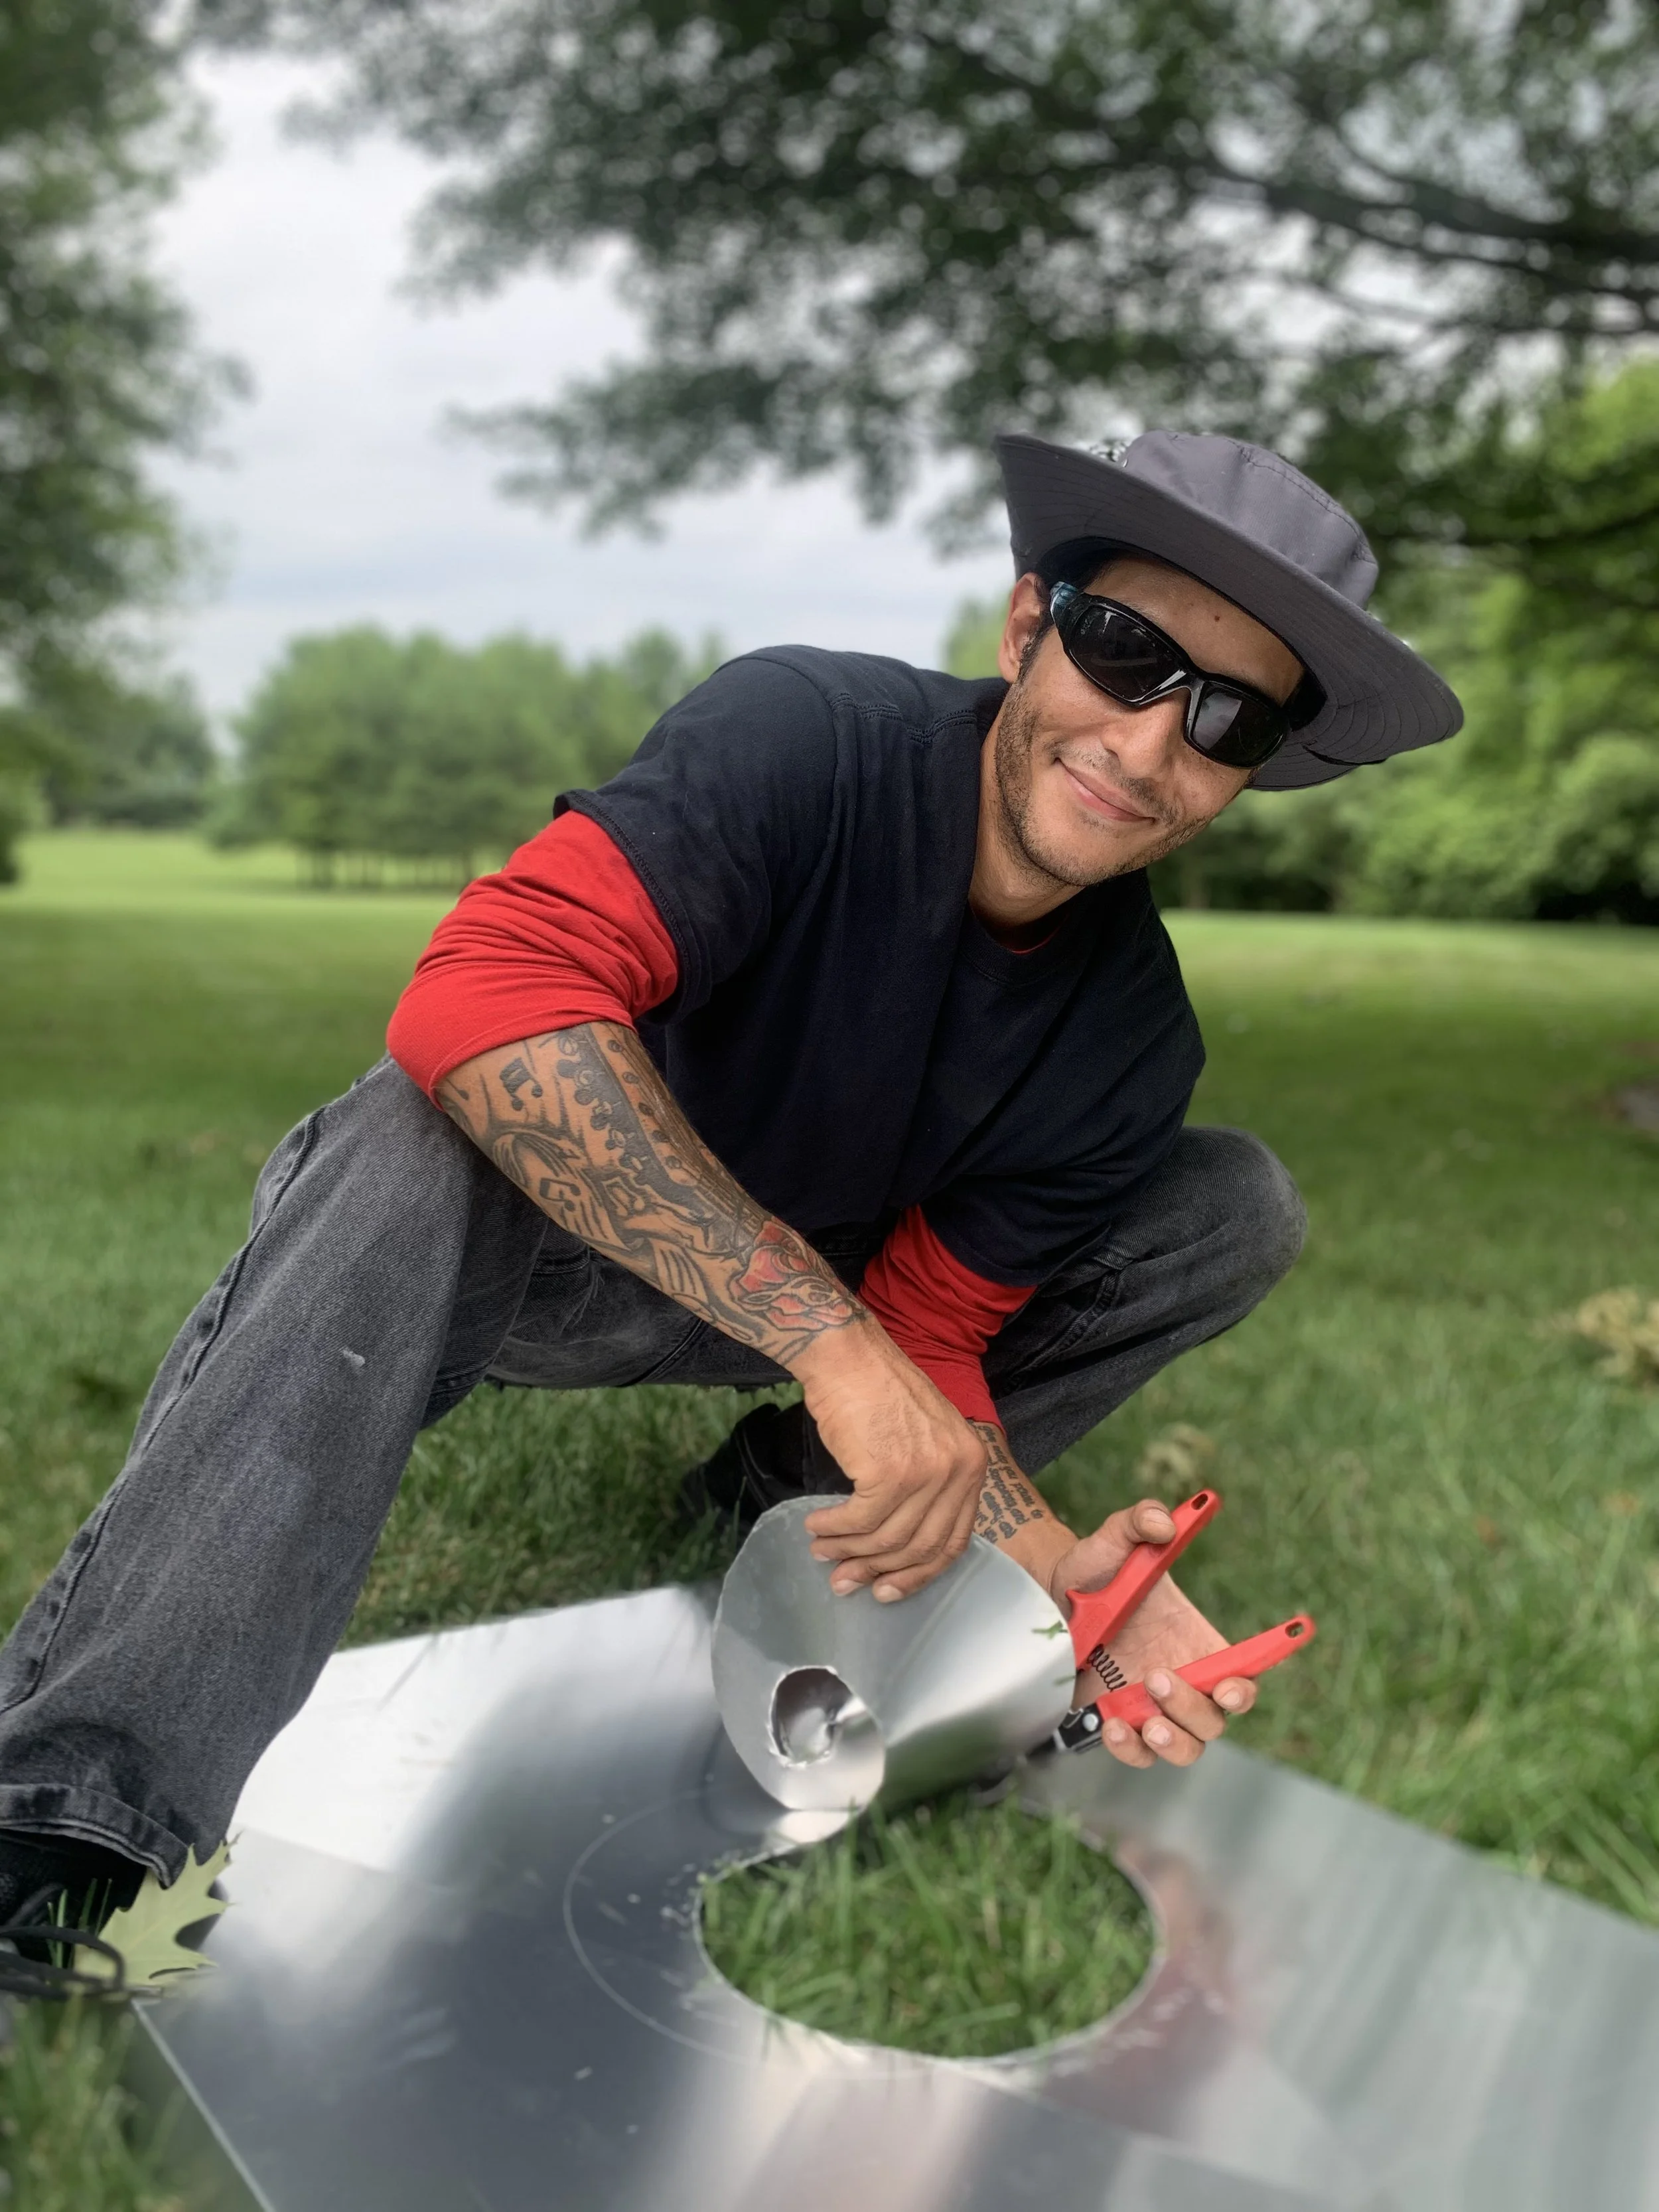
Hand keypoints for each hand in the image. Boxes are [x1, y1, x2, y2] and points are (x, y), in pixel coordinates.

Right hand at [795, 1323, 986, 1601]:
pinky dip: (833, 1529)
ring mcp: (927, 1472)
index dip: (919, 1573)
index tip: (888, 1589)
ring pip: (886, 1538)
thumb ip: (927, 1488)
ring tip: (821, 1550)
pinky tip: (815, 1525)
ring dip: (847, 1550)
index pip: (954, 1540)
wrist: (848, 1354)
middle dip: (879, 1571)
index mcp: (973, 1464)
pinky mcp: (889, 1473)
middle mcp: (958, 1471)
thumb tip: (897, 1547)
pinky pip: (859, 1521)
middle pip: (920, 1547)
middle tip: (845, 1581)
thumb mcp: (926, 1438)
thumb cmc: (878, 1391)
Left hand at [1050, 1500, 1255, 1769]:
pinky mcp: (1123, 1722)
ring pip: (1189, 1747)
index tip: (1235, 1686)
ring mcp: (1153, 1707)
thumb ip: (1139, 1521)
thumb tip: (1164, 1522)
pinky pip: (1141, 1754)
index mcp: (1198, 1641)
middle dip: (1194, 1707)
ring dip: (1174, 1740)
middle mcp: (1185, 1679)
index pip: (1244, 1671)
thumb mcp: (1113, 1539)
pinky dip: (1132, 1749)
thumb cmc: (1093, 1569)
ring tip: (1144, 1720)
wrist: (1048, 1596)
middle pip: (1218, 1718)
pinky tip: (1112, 1724)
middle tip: (1155, 1675)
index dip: (1249, 1685)